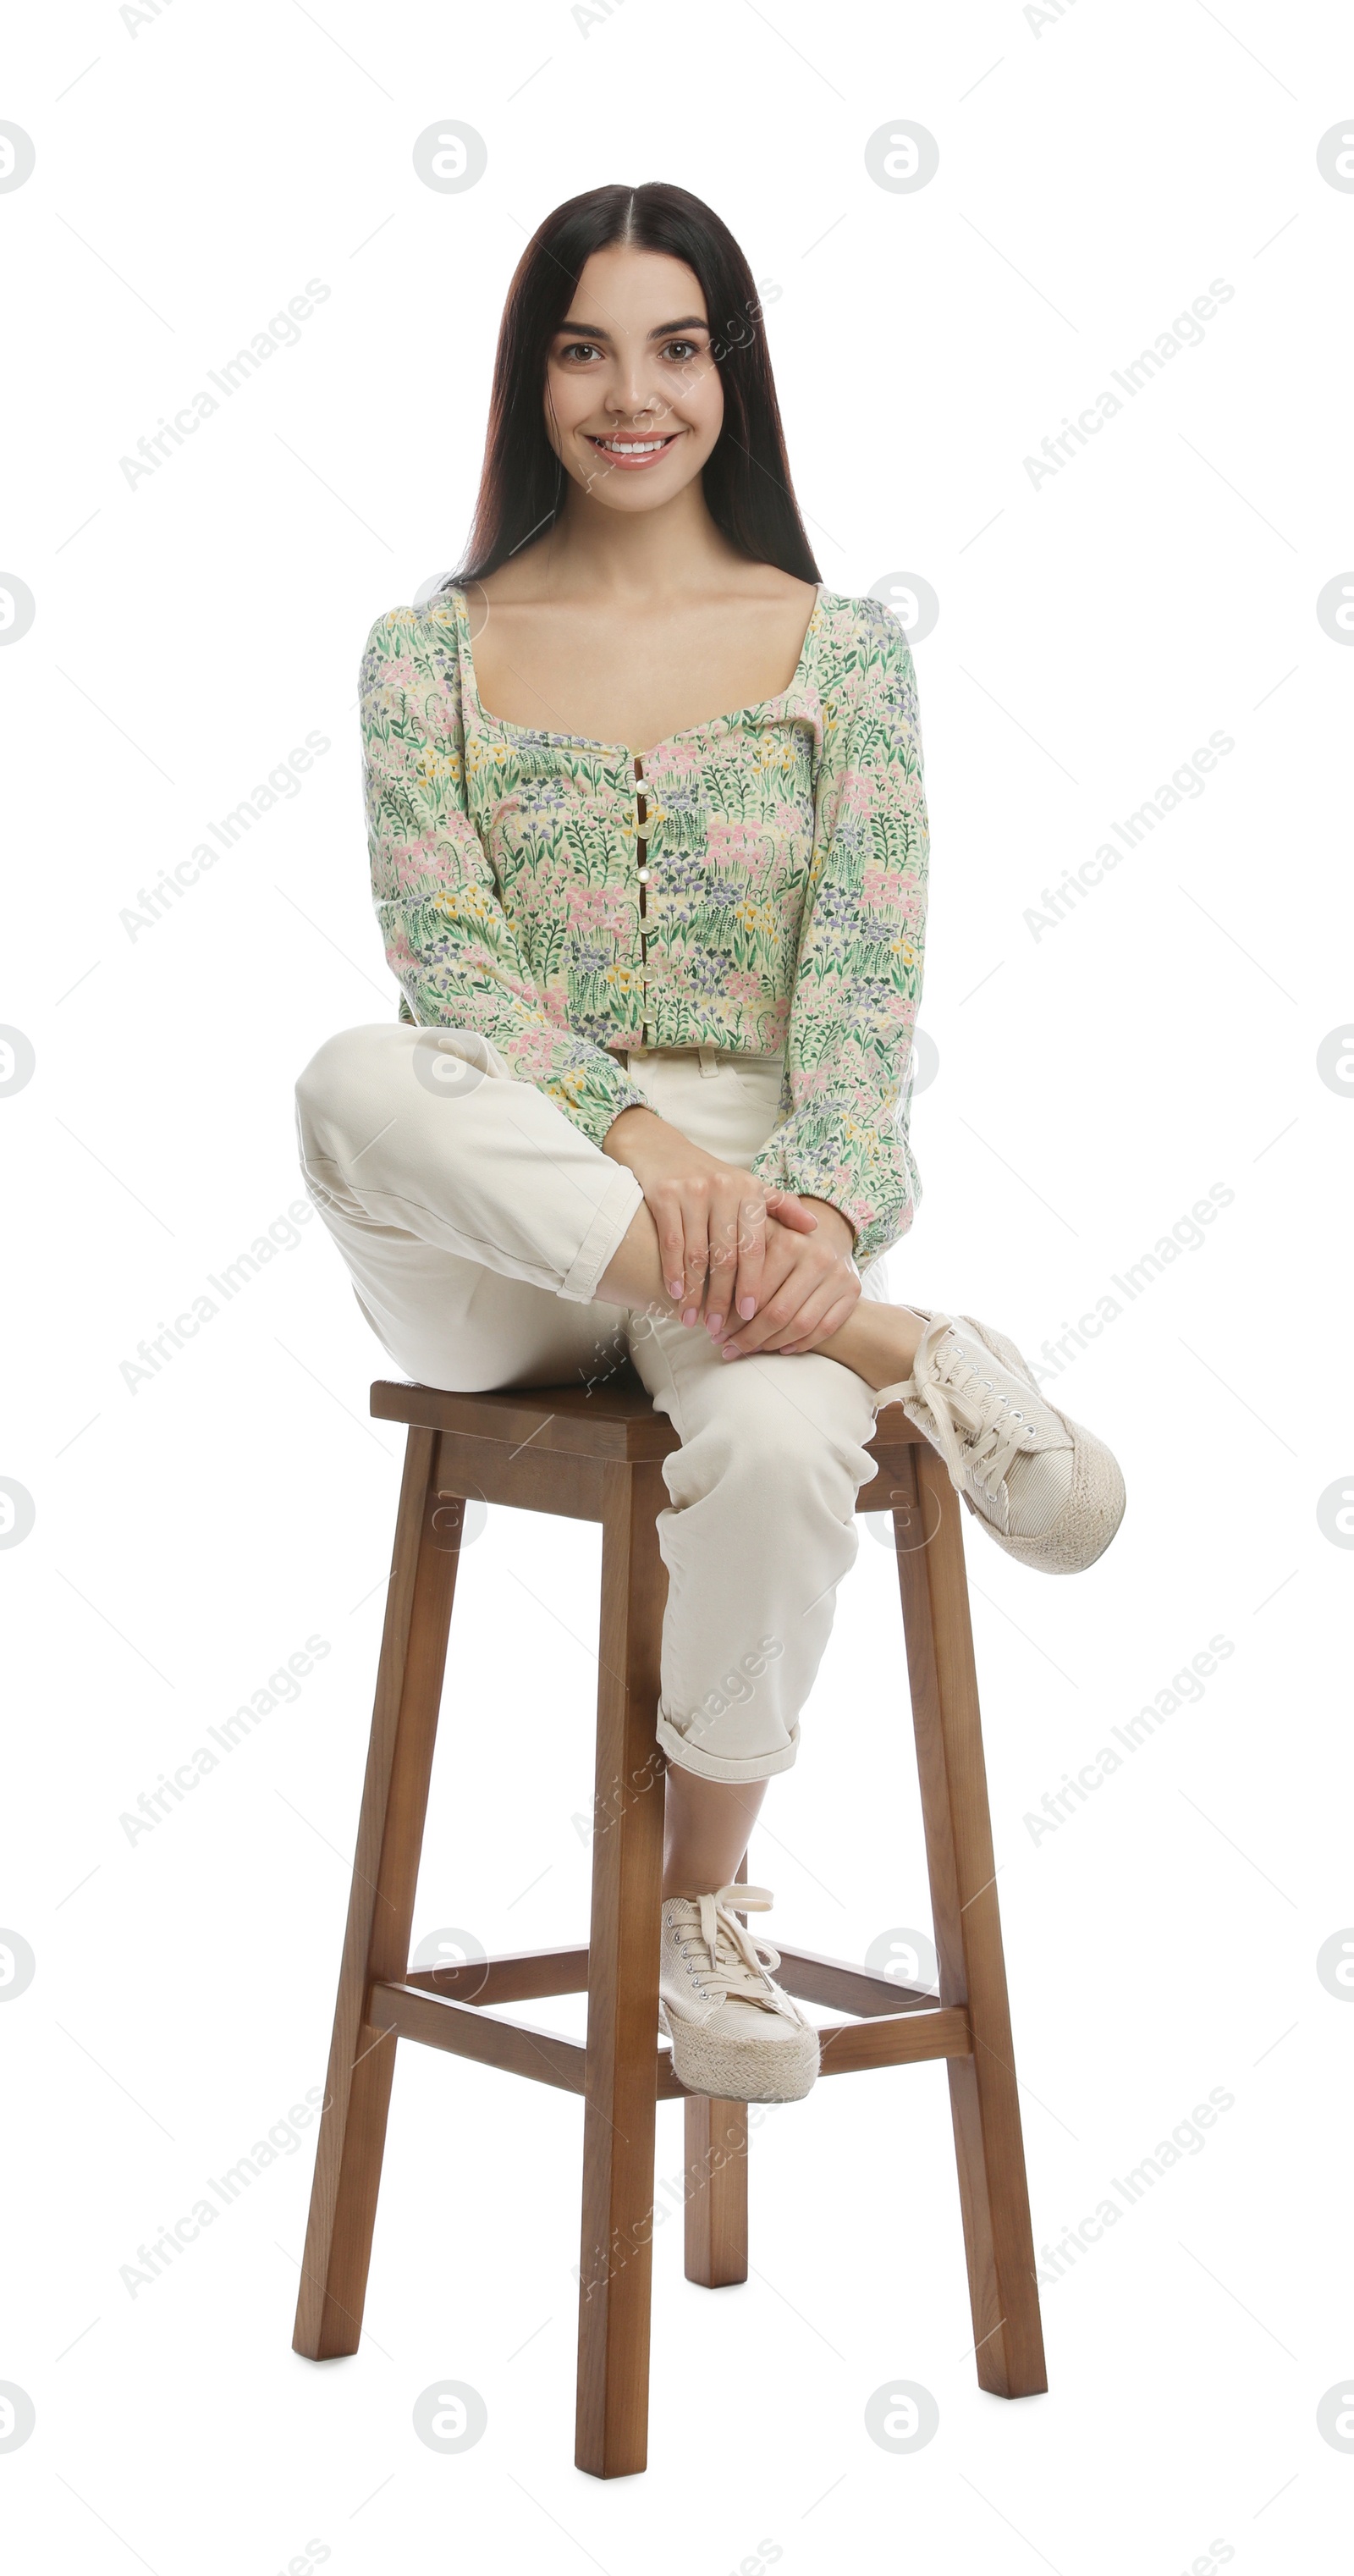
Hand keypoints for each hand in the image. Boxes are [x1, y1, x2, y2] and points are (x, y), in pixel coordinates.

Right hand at [602, 1105, 816, 1333]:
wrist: (660, 1148)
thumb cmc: (710, 1175)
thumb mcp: (748, 1185)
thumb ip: (781, 1206)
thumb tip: (815, 1227)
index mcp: (749, 1191)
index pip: (755, 1247)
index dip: (753, 1283)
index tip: (750, 1314)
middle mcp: (724, 1189)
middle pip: (726, 1256)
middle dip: (723, 1297)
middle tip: (720, 1328)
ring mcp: (693, 1192)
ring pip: (698, 1254)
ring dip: (695, 1292)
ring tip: (693, 1320)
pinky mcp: (664, 1195)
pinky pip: (672, 1243)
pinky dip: (674, 1272)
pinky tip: (675, 1294)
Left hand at [715, 1197, 861, 1357]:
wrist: (829, 1241)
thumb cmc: (778, 1244)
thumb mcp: (756, 1237)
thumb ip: (731, 1253)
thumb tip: (693, 1293)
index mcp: (788, 1240)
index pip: (754, 1289)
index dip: (731, 1315)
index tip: (711, 1330)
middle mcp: (817, 1255)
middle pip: (777, 1311)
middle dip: (746, 1336)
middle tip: (724, 1347)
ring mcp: (838, 1275)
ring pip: (799, 1325)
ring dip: (769, 1344)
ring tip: (745, 1351)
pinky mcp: (853, 1291)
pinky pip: (823, 1328)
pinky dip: (799, 1344)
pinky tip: (778, 1349)